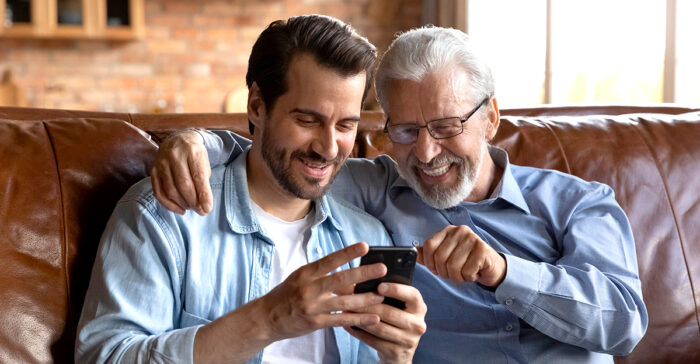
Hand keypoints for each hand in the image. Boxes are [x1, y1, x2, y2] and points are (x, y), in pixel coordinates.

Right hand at [151, 129, 212, 215]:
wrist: (178, 140)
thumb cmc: (195, 155)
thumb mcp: (204, 163)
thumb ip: (203, 181)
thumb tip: (204, 205)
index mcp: (192, 152)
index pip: (198, 177)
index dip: (203, 195)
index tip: (208, 208)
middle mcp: (175, 156)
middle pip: (183, 185)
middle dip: (194, 202)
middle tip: (201, 211)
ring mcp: (162, 163)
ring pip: (170, 190)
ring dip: (182, 204)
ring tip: (192, 208)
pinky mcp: (153, 171)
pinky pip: (159, 192)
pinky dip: (169, 205)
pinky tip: (180, 209)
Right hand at [260, 242, 389, 340]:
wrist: (266, 318)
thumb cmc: (286, 294)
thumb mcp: (300, 278)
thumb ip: (321, 274)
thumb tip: (346, 269)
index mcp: (306, 273)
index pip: (330, 260)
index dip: (348, 253)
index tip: (365, 246)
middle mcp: (309, 288)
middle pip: (341, 280)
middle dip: (363, 274)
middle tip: (381, 269)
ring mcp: (313, 306)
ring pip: (344, 302)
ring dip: (365, 299)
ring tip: (381, 295)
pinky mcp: (315, 323)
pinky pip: (341, 320)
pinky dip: (359, 319)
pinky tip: (373, 318)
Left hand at [345, 283, 426, 363]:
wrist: (400, 351)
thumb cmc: (395, 320)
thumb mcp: (397, 306)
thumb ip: (384, 293)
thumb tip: (358, 279)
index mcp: (419, 307)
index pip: (412, 295)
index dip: (396, 290)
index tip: (379, 286)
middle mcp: (418, 324)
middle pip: (390, 313)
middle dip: (368, 305)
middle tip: (350, 299)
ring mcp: (409, 340)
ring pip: (380, 328)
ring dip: (360, 319)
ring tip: (346, 311)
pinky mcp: (397, 352)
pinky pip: (374, 342)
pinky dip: (359, 333)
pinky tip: (348, 325)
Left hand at [418, 225, 506, 286]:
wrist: (491, 267)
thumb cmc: (466, 262)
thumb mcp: (445, 257)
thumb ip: (429, 254)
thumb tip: (412, 252)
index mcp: (448, 231)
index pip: (429, 245)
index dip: (429, 262)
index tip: (436, 270)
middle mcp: (460, 231)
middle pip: (440, 258)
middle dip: (445, 273)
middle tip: (454, 273)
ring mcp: (472, 239)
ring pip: (453, 267)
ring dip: (458, 277)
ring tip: (465, 273)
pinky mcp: (483, 250)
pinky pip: (467, 271)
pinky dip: (469, 277)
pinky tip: (474, 272)